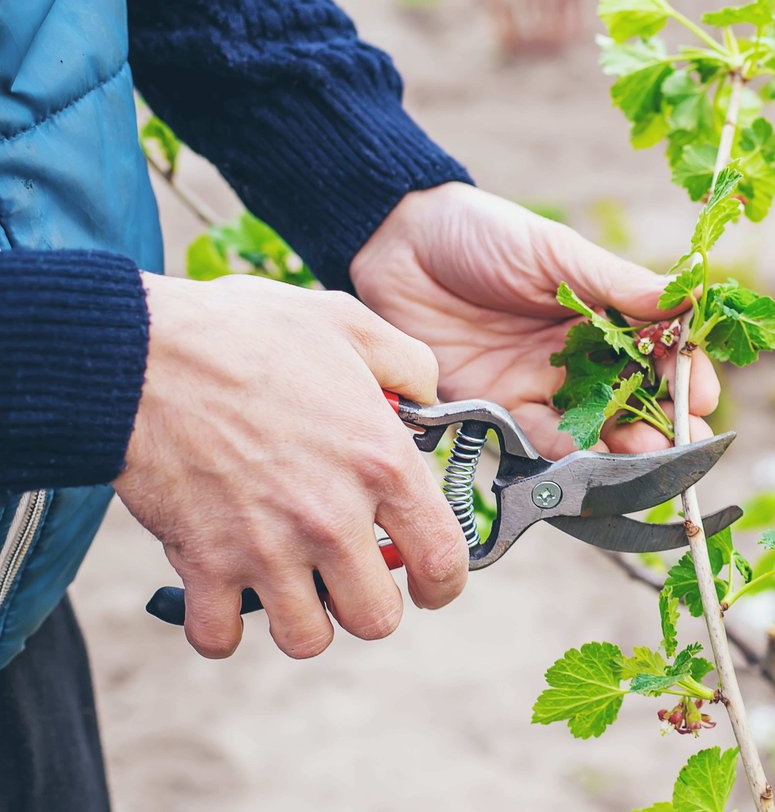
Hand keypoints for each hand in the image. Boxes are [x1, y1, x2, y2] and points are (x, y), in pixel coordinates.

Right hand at [114, 274, 467, 658]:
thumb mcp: (350, 324)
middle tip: (350, 580)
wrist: (141, 351)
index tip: (431, 586)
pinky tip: (224, 596)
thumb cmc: (243, 334)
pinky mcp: (203, 562)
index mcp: (382, 462)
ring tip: (291, 588)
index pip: (444, 559)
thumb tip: (429, 399)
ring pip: (306, 640)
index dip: (443, 584)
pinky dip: (220, 629)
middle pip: (377, 618)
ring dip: (301, 621)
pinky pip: (219, 637)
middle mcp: (333, 517)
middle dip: (368, 606)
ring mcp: (268, 547)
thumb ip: (407, 364)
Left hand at [348, 182, 719, 456]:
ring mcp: (543, 386)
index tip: (702, 395)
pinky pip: (542, 441)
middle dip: (666, 424)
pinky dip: (570, 455)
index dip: (686, 375)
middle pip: (637, 399)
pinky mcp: (500, 410)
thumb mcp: (557, 252)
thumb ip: (619, 284)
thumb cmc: (482, 234)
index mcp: (606, 312)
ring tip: (648, 458)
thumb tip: (690, 297)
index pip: (661, 351)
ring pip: (598, 428)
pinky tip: (592, 461)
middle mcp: (582, 356)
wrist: (397, 246)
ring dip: (627, 447)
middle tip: (685, 442)